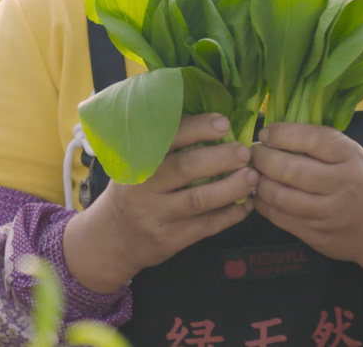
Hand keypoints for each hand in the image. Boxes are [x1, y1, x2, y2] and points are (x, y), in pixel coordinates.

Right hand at [63, 113, 257, 293]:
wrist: (110, 239)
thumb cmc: (130, 192)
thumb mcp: (132, 165)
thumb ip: (160, 148)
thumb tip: (207, 123)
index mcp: (134, 160)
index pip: (166, 138)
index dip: (196, 128)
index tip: (223, 122)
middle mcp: (142, 187)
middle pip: (185, 168)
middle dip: (220, 158)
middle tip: (244, 152)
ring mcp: (155, 215)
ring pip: (199, 200)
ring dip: (231, 188)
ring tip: (252, 177)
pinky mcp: (168, 240)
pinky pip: (205, 226)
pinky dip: (230, 216)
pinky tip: (246, 206)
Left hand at [251, 123, 362, 289]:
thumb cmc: (357, 181)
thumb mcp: (349, 154)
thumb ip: (316, 142)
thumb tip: (269, 132)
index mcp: (350, 157)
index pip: (311, 140)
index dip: (281, 134)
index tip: (265, 135)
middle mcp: (342, 184)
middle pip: (290, 170)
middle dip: (262, 159)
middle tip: (253, 154)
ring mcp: (330, 213)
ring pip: (280, 196)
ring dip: (258, 183)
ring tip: (254, 174)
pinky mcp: (317, 235)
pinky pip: (278, 217)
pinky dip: (262, 203)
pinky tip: (260, 194)